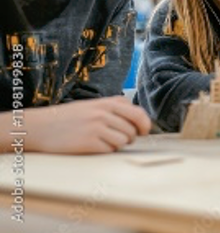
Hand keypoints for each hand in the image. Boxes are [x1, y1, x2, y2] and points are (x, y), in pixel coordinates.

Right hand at [4, 96, 150, 153]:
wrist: (40, 126)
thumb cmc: (69, 118)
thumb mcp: (93, 105)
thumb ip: (115, 109)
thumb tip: (139, 120)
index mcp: (107, 103)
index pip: (138, 113)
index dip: (144, 125)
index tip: (143, 132)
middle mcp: (104, 113)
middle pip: (133, 130)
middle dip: (130, 138)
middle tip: (120, 139)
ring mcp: (97, 128)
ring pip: (123, 142)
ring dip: (117, 145)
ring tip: (102, 141)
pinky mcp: (89, 142)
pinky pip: (110, 150)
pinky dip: (105, 151)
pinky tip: (93, 146)